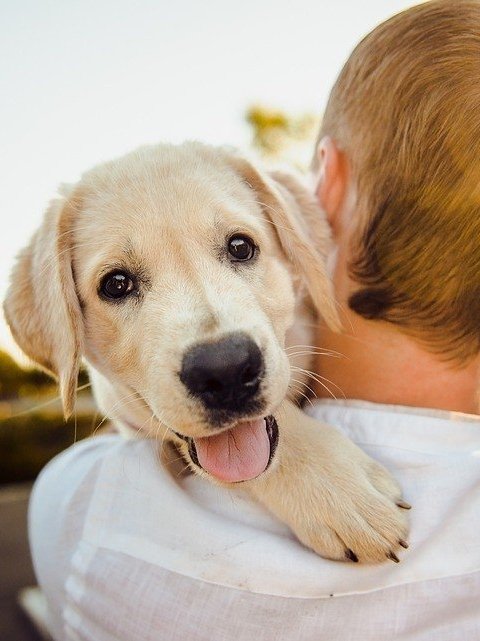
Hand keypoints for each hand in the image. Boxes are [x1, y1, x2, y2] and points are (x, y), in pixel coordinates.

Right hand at [246, 400, 409, 562]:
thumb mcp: (352, 451)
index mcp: (361, 479)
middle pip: (383, 537)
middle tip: (387, 540)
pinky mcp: (305, 527)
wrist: (269, 444)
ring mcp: (326, 517)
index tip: (395, 522)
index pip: (394, 515)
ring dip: (370, 552)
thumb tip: (399, 504)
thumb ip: (376, 477)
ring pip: (362, 550)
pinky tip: (343, 545)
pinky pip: (332, 552)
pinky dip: (342, 551)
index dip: (400, 524)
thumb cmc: (312, 442)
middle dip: (389, 542)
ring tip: (366, 545)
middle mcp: (347, 502)